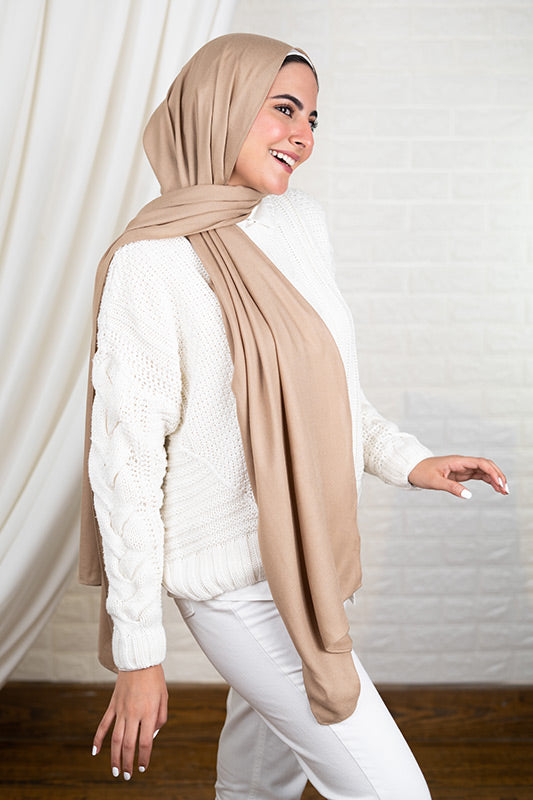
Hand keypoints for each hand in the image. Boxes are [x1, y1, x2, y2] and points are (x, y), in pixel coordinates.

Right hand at [92, 664, 167, 779]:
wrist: (140, 658)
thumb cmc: (155, 679)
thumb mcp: (164, 698)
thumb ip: (160, 719)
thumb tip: (151, 736)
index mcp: (149, 712)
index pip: (145, 742)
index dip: (143, 758)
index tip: (142, 768)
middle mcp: (134, 713)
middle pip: (128, 745)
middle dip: (127, 763)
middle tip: (127, 776)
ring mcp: (121, 709)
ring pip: (115, 739)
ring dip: (114, 757)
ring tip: (115, 771)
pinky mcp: (112, 704)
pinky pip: (103, 724)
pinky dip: (98, 739)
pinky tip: (95, 752)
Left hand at [408, 455, 508, 498]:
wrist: (412, 469)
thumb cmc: (422, 473)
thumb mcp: (435, 482)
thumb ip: (452, 488)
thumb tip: (469, 495)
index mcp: (457, 461)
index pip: (480, 463)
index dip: (492, 472)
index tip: (499, 483)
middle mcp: (462, 463)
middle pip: (486, 465)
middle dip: (498, 475)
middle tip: (505, 489)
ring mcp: (462, 468)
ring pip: (484, 471)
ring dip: (495, 479)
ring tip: (504, 491)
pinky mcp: (461, 474)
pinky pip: (478, 475)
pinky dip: (488, 481)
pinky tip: (495, 488)